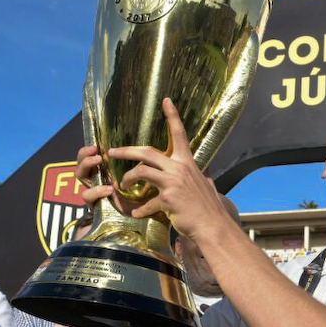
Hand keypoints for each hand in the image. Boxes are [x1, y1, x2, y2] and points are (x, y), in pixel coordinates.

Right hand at [76, 145, 148, 217]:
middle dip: (84, 155)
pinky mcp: (94, 205)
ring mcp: (93, 192)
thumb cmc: (138, 197)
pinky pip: (87, 195)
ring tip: (98, 161)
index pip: (88, 158)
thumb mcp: (135, 179)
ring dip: (87, 165)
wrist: (137, 219)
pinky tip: (109, 189)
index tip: (96, 145)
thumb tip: (139, 149)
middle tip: (95, 150)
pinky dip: (97, 190)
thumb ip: (133, 166)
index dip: (88, 151)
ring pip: (80, 176)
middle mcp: (95, 181)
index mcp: (103, 173)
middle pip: (80, 163)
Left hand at [107, 98, 233, 241]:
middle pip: (147, 152)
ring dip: (128, 178)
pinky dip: (140, 209)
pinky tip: (137, 214)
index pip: (180, 134)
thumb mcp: (206, 184)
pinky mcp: (168, 198)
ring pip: (142, 170)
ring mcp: (173, 182)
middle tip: (112, 152)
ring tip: (122, 185)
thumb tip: (204, 173)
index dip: (172, 116)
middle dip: (126, 151)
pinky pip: (147, 202)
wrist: (213, 226)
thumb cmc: (208, 207)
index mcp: (188, 162)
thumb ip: (201, 176)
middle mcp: (180, 168)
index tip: (166, 100)